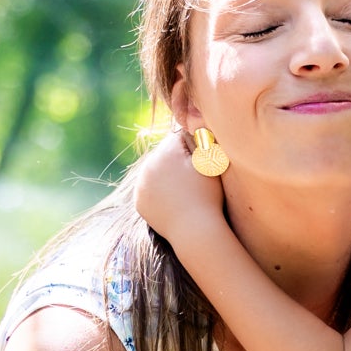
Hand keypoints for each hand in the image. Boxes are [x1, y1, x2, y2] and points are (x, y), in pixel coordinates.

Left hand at [133, 131, 225, 245]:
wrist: (195, 230)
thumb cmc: (208, 195)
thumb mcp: (212, 161)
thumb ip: (203, 138)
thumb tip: (196, 120)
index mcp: (165, 152)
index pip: (178, 138)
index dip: (194, 148)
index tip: (202, 163)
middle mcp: (147, 165)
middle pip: (164, 155)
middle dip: (177, 162)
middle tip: (194, 179)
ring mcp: (140, 184)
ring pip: (155, 172)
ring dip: (166, 176)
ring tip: (184, 190)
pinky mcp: (139, 201)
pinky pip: (149, 190)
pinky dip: (158, 193)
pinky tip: (172, 200)